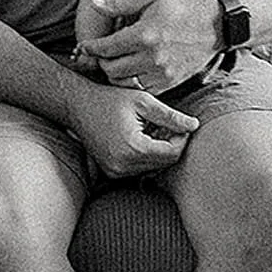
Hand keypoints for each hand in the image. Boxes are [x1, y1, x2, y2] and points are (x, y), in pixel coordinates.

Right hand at [72, 77, 197, 176]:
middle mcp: (123, 165)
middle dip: (170, 145)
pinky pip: (138, 169)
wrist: (77, 106)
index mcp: (133, 148)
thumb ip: (170, 116)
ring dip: (158, 151)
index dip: (181, 139)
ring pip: (152, 168)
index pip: (172, 153)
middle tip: (166, 125)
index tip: (180, 124)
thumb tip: (194, 125)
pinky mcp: (111, 171)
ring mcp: (115, 171)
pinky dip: (145, 156)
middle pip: (163, 163)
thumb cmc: (109, 99)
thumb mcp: (143, 102)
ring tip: (151, 129)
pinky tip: (140, 137)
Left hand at [79, 0, 222, 93]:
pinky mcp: (171, 81)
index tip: (86, 46)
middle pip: (112, 69)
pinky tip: (132, 70)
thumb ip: (120, 4)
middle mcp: (152, 57)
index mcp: (144, 34)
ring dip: (115, 74)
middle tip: (101, 54)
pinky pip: (143, 90)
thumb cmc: (183, 6)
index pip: (106, 48)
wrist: (217, 23)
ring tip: (115, 62)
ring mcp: (162, 72)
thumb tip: (94, 5)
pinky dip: (133, 83)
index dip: (91, 48)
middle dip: (101, 62)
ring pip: (125, 83)